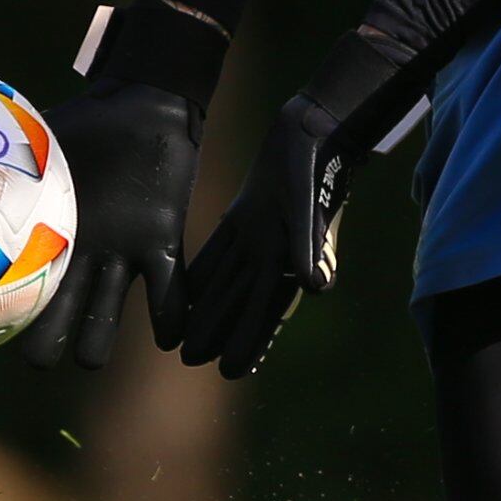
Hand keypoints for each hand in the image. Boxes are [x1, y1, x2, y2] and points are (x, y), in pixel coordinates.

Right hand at [9, 80, 201, 369]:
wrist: (142, 109)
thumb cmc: (85, 126)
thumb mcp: (34, 137)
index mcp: (49, 237)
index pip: (22, 288)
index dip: (4, 316)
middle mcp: (83, 260)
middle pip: (59, 320)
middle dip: (47, 346)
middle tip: (36, 359)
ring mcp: (121, 257)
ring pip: (107, 318)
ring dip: (98, 341)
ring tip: (88, 358)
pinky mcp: (162, 243)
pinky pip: (168, 292)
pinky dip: (171, 316)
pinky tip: (168, 338)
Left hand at [178, 93, 350, 379]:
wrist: (317, 130)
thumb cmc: (318, 167)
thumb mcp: (312, 204)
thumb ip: (312, 245)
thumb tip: (314, 288)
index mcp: (293, 260)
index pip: (268, 308)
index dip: (250, 339)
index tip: (230, 370)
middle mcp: (275, 256)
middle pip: (241, 301)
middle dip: (217, 331)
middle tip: (188, 360)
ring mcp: (260, 237)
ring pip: (227, 282)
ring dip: (207, 310)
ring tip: (182, 339)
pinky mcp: (246, 216)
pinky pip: (219, 251)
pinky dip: (203, 273)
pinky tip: (183, 292)